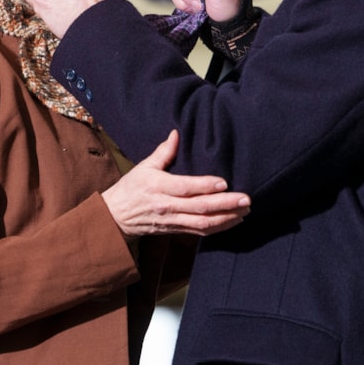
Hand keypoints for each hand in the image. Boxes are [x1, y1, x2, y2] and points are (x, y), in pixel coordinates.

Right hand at [102, 129, 249, 238]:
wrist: (117, 218)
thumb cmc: (132, 188)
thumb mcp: (144, 166)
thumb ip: (163, 151)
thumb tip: (176, 133)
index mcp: (159, 187)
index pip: (185, 187)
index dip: (205, 186)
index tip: (224, 182)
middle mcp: (168, 206)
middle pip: (200, 208)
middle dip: (225, 204)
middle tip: (246, 199)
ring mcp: (173, 220)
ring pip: (203, 223)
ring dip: (227, 218)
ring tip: (245, 210)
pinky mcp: (177, 230)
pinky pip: (200, 231)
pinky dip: (218, 227)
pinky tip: (233, 220)